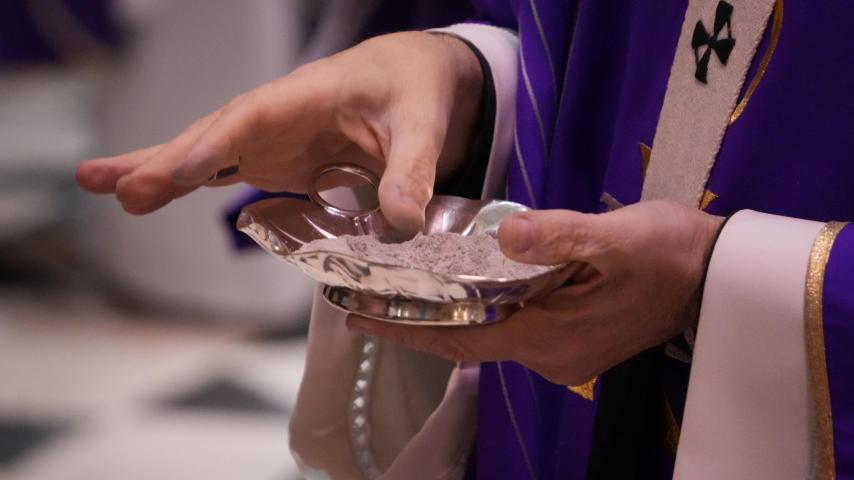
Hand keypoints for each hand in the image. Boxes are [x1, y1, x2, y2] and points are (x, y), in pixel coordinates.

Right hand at [75, 32, 482, 233]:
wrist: (412, 76)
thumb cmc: (413, 88)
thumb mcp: (424, 125)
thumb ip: (412, 170)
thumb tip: (401, 224)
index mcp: (312, 93)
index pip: (255, 116)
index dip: (218, 143)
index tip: (183, 172)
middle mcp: (281, 114)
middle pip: (216, 134)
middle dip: (169, 161)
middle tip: (119, 189)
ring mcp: (274, 138)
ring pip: (207, 151)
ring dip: (159, 170)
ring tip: (102, 185)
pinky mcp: (277, 158)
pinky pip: (225, 170)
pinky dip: (187, 182)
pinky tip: (147, 194)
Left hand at [347, 200, 723, 385]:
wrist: (714, 274)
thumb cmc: (669, 252)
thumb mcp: (615, 236)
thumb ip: (557, 235)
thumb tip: (503, 238)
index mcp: (549, 337)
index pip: (460, 338)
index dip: (406, 331)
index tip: (359, 321)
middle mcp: (549, 355)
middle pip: (467, 338)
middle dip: (416, 320)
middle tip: (367, 296)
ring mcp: (562, 351)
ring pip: (489, 332)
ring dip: (447, 311)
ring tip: (403, 284)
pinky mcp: (572, 338)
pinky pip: (513, 325)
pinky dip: (480, 307)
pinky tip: (463, 283)